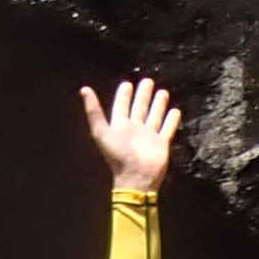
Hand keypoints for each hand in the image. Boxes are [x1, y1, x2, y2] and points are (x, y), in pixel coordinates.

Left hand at [81, 74, 180, 194]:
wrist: (136, 177)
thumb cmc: (117, 155)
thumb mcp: (101, 131)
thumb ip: (93, 111)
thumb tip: (84, 89)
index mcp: (120, 126)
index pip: (122, 106)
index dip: (124, 96)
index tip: (127, 84)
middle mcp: (135, 129)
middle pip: (139, 108)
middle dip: (143, 95)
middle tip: (148, 81)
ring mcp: (149, 136)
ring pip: (154, 115)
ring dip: (158, 104)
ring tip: (163, 91)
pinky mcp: (161, 143)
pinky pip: (167, 129)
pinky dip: (171, 120)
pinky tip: (175, 111)